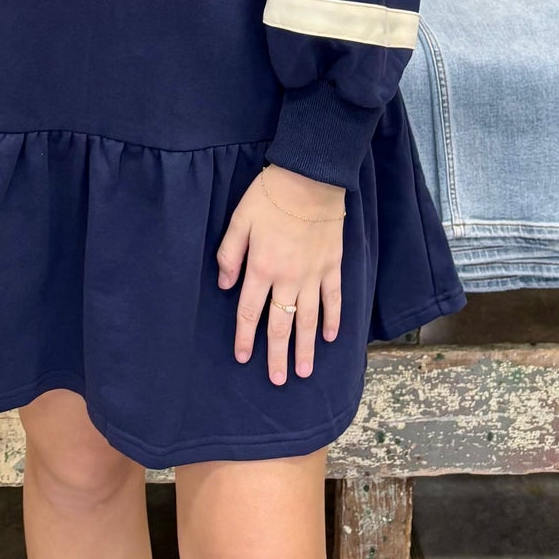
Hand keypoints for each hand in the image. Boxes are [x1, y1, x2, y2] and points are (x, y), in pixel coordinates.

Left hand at [215, 164, 345, 384]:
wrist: (310, 178)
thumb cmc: (269, 196)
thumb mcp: (239, 220)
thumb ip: (229, 254)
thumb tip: (224, 285)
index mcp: (261, 268)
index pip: (250, 312)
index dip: (246, 337)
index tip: (243, 358)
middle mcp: (287, 279)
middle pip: (280, 324)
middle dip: (277, 355)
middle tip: (278, 380)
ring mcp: (313, 275)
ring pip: (308, 320)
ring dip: (305, 348)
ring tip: (303, 371)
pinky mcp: (332, 267)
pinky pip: (334, 300)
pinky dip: (333, 320)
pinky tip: (330, 337)